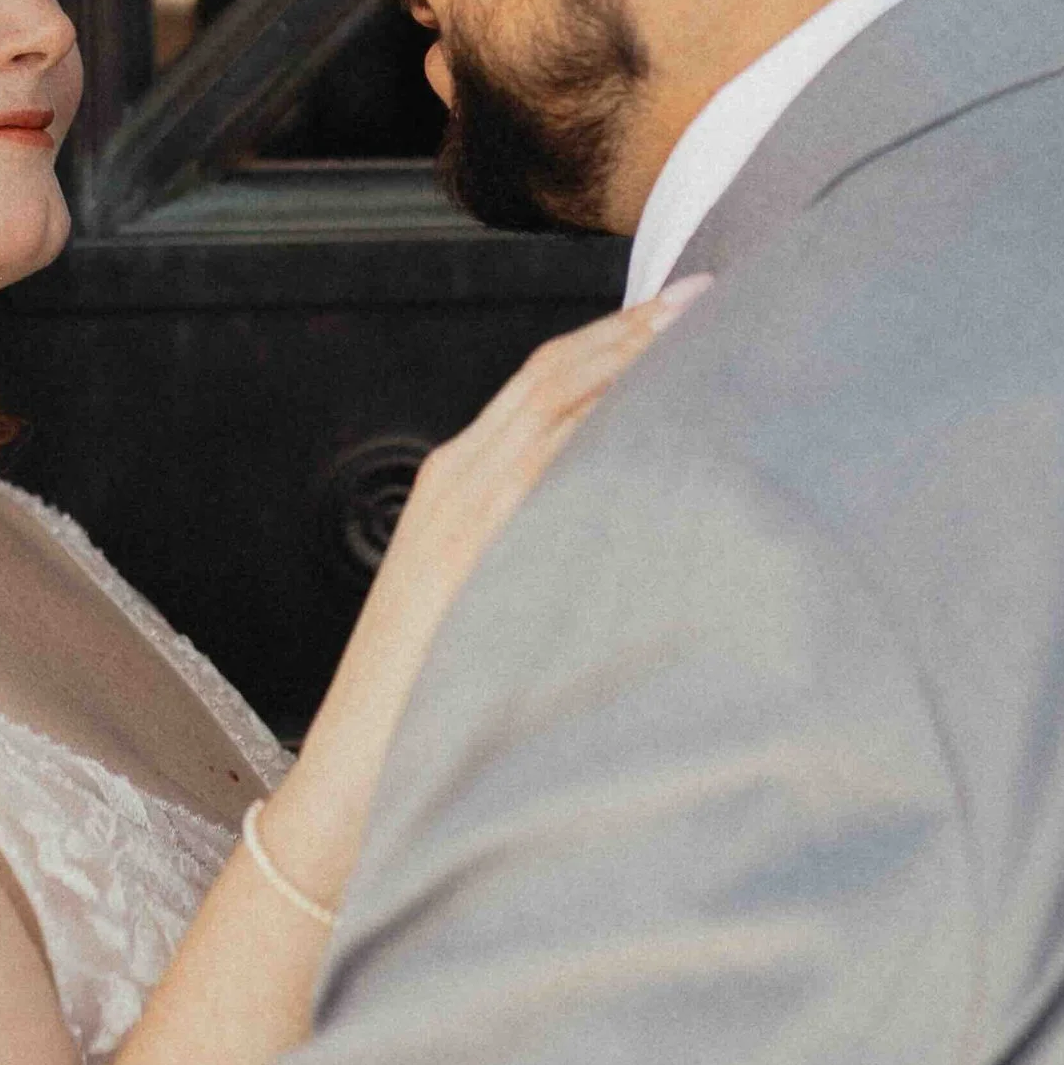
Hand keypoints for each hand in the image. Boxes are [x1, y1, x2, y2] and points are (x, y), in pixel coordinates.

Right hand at [263, 281, 709, 904]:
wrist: (356, 772)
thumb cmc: (433, 699)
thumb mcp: (489, 594)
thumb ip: (540, 540)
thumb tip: (626, 516)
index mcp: (456, 481)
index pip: (542, 385)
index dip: (611, 341)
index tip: (679, 312)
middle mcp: (457, 477)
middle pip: (552, 373)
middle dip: (631, 328)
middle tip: (707, 292)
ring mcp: (461, 510)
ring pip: (553, 401)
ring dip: (626, 356)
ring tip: (694, 324)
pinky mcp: (473, 547)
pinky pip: (546, 462)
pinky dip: (600, 421)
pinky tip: (656, 404)